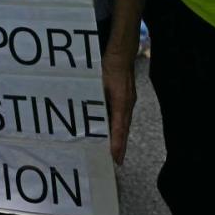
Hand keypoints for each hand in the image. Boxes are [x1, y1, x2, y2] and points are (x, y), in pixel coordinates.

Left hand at [102, 42, 136, 164]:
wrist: (122, 53)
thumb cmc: (110, 66)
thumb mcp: (98, 83)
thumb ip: (94, 99)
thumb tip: (85, 113)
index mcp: (122, 103)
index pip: (119, 129)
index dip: (117, 145)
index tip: (115, 160)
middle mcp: (128, 105)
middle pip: (124, 130)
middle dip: (120, 146)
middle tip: (116, 162)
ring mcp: (129, 101)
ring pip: (124, 124)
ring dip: (120, 137)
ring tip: (115, 151)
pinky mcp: (127, 97)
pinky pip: (123, 116)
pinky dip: (119, 126)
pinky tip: (113, 130)